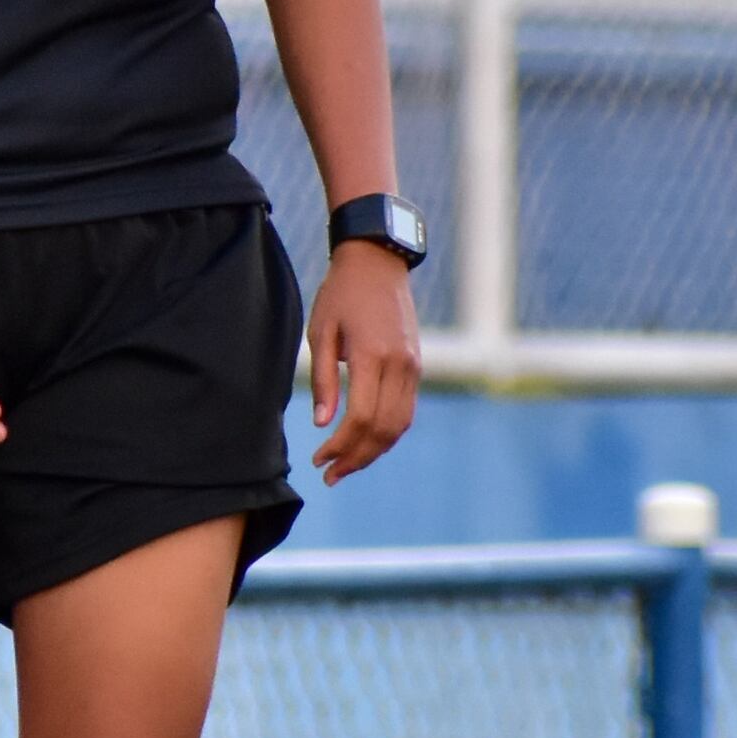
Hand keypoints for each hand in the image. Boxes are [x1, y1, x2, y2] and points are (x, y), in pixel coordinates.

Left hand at [306, 239, 419, 483]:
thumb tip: (321, 422)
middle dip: (356, 457)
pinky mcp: (417, 365)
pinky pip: (406, 410)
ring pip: (399, 424)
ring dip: (374, 451)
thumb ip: (322, 379)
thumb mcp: (321, 331)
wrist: (378, 263)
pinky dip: (388, 433)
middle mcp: (399, 364)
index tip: (319, 458)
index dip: (340, 445)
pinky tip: (367, 442)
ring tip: (347, 466)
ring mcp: (413, 366)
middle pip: (382, 428)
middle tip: (330, 474)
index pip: (360, 417)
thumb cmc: (341, 294)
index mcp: (372, 355)